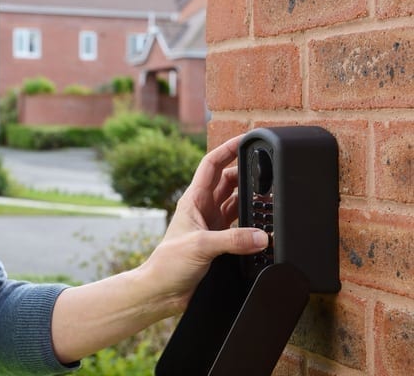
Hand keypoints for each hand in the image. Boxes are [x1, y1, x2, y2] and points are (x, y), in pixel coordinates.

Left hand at [51, 135, 268, 362]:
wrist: (162, 292)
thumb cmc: (168, 264)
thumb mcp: (200, 246)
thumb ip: (232, 239)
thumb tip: (261, 236)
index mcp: (193, 200)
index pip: (212, 164)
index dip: (228, 149)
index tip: (246, 139)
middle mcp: (203, 209)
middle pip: (228, 180)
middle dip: (246, 172)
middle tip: (267, 168)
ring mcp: (211, 225)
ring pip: (235, 202)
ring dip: (250, 198)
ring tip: (270, 194)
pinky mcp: (218, 242)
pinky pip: (240, 225)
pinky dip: (252, 223)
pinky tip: (264, 225)